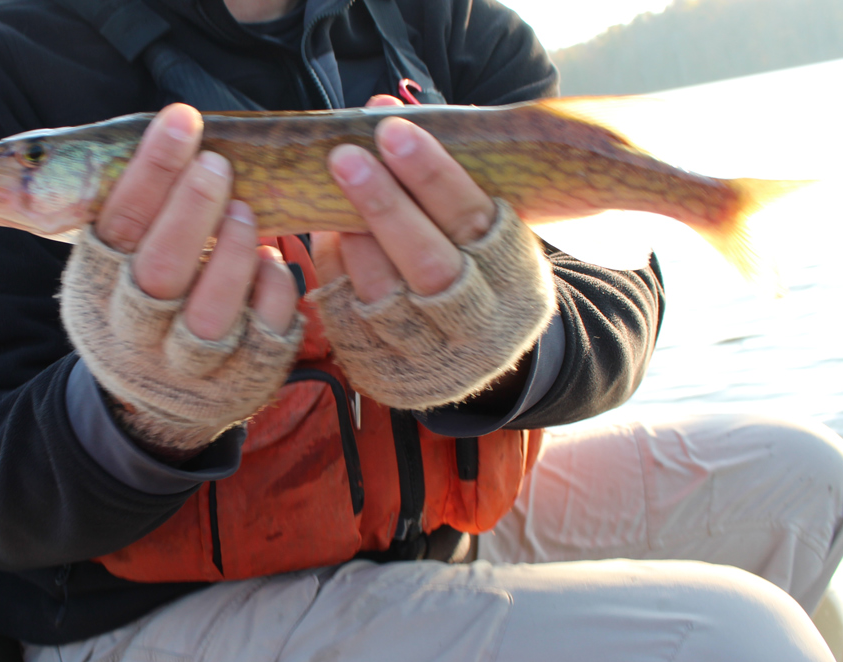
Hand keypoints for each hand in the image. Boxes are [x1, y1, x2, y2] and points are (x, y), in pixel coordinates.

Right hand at [61, 104, 301, 453]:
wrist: (156, 405)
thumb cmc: (141, 309)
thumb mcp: (116, 269)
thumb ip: (134, 218)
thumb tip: (172, 133)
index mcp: (97, 292)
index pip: (119, 227)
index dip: (151, 172)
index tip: (183, 121)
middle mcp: (137, 335)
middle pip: (160, 274)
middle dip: (192, 210)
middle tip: (218, 165)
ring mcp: (190, 366)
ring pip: (211, 314)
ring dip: (232, 255)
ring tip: (245, 211)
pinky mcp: (241, 380)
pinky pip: (264, 331)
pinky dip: (272, 288)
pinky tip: (271, 259)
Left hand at [309, 98, 555, 409]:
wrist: (478, 353)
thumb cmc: (478, 267)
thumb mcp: (485, 227)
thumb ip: (440, 176)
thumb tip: (380, 106)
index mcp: (515, 281)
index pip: (475, 223)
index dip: (434, 178)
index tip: (395, 132)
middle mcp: (478, 326)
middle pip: (430, 266)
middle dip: (385, 206)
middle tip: (346, 156)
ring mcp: (431, 357)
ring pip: (385, 298)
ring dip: (353, 239)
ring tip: (329, 189)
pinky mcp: (386, 374)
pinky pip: (350, 322)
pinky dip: (336, 273)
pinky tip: (328, 232)